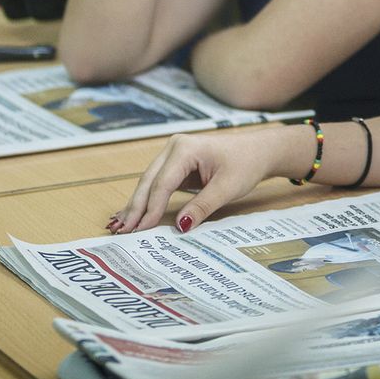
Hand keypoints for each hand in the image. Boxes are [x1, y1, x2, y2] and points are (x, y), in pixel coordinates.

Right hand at [109, 125, 298, 233]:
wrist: (258, 151)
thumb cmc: (245, 164)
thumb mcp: (227, 188)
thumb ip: (202, 207)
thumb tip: (180, 226)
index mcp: (185, 148)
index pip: (162, 183)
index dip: (151, 208)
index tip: (140, 230)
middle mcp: (174, 147)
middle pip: (149, 181)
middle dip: (135, 208)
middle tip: (121, 231)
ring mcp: (173, 154)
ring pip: (149, 182)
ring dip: (137, 205)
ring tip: (121, 226)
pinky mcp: (176, 164)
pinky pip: (157, 183)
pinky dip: (147, 200)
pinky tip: (133, 214)